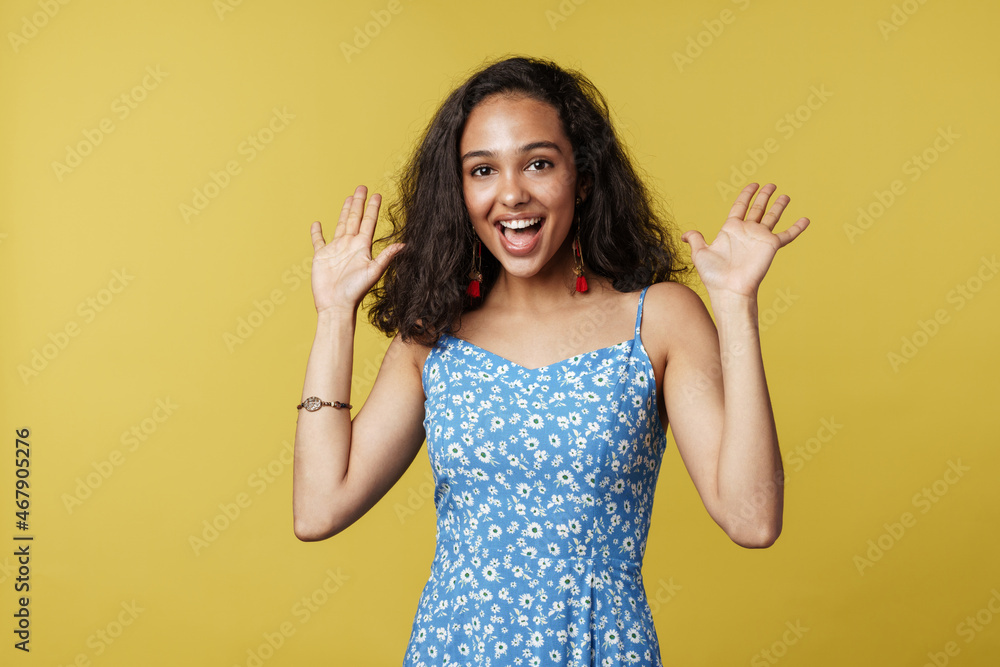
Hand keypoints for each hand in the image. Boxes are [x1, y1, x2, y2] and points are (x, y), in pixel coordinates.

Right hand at [309, 185, 404, 314]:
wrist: (336, 305)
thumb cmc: (355, 291)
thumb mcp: (373, 271)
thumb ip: (386, 256)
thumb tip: (404, 244)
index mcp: (362, 247)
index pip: (369, 222)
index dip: (372, 208)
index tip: (377, 194)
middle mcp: (350, 245)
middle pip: (355, 219)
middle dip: (359, 203)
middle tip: (362, 187)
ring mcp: (335, 250)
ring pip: (341, 225)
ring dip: (345, 211)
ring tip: (348, 198)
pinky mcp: (321, 256)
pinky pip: (318, 241)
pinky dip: (317, 232)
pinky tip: (317, 224)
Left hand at [681, 183, 808, 297]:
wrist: (729, 289)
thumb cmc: (714, 275)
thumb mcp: (699, 253)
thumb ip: (695, 239)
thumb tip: (683, 236)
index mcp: (731, 230)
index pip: (740, 206)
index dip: (746, 194)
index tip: (753, 184)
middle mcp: (747, 231)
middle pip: (758, 208)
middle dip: (764, 196)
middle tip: (771, 185)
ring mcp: (760, 238)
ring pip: (772, 217)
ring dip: (779, 206)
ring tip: (785, 196)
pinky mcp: (771, 245)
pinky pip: (787, 235)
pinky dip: (797, 227)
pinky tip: (806, 220)